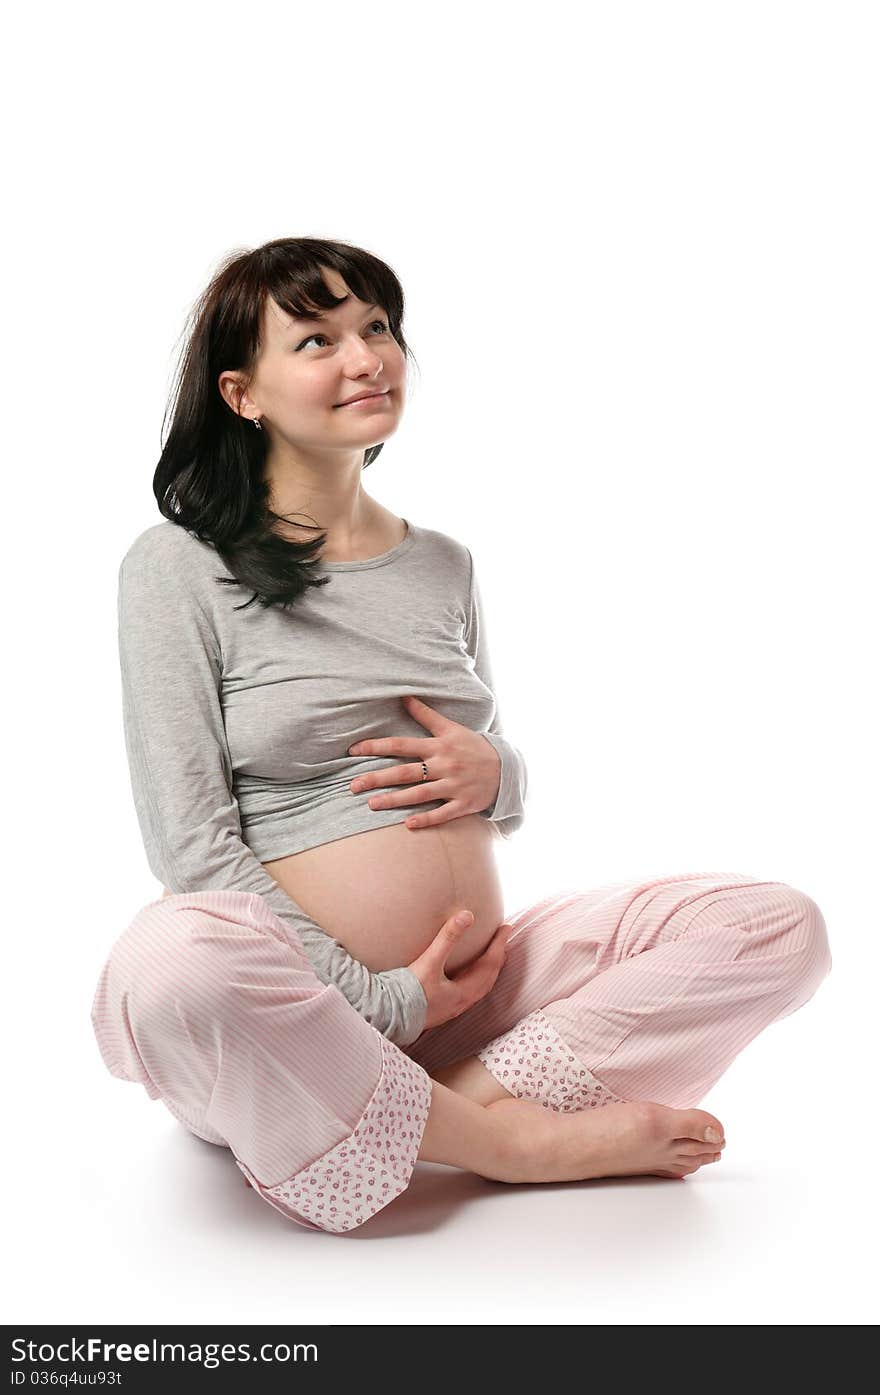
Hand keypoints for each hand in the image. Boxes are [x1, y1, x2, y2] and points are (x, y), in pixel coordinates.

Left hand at [347, 694, 500, 829]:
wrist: (506, 768)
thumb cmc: (473, 746)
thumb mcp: (451, 728)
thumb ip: (426, 715)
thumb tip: (403, 696)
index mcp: (438, 746)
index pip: (402, 744)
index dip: (377, 746)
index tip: (354, 750)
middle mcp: (444, 765)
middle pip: (406, 772)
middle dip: (378, 778)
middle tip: (353, 785)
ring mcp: (454, 786)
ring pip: (420, 794)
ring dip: (395, 800)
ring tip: (371, 804)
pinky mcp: (464, 804)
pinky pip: (443, 813)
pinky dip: (427, 819)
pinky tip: (408, 824)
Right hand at [406, 910, 513, 1031]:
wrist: (388, 1016)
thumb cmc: (409, 992)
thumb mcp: (430, 961)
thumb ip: (448, 938)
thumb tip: (467, 915)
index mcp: (464, 992)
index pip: (489, 965)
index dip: (499, 945)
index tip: (506, 928)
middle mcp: (461, 1003)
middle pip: (487, 978)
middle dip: (496, 957)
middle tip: (502, 940)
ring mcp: (450, 1008)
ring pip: (477, 987)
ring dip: (485, 969)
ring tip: (487, 955)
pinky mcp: (439, 1009)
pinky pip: (465, 991)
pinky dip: (472, 978)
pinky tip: (462, 974)